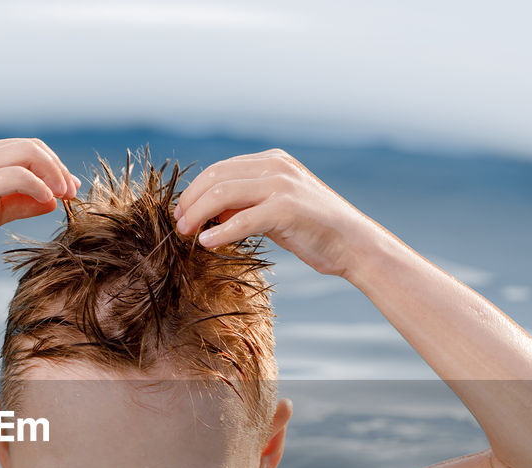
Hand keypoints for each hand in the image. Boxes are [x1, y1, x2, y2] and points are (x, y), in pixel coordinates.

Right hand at [0, 138, 78, 275]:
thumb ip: (21, 204)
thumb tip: (53, 200)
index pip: (26, 148)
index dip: (52, 166)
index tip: (68, 188)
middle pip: (32, 146)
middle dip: (58, 167)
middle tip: (72, 192)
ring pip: (28, 153)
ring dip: (54, 173)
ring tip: (65, 196)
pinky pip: (18, 175)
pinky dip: (39, 186)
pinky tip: (48, 202)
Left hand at [172, 149, 378, 278]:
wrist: (353, 244)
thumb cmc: (312, 230)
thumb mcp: (275, 209)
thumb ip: (246, 204)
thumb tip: (210, 213)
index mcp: (273, 160)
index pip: (220, 169)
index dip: (194, 191)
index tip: (181, 212)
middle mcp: (276, 166)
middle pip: (215, 177)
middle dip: (190, 201)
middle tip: (178, 224)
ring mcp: (281, 185)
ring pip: (222, 194)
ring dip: (197, 215)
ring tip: (186, 233)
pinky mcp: (286, 209)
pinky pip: (240, 220)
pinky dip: (219, 233)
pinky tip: (206, 243)